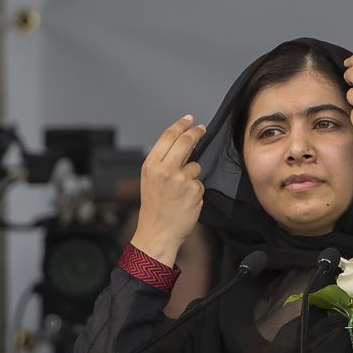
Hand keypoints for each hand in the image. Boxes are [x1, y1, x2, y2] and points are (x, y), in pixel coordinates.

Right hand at [130, 115, 205, 266]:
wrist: (157, 232)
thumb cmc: (154, 207)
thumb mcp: (150, 179)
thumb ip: (163, 161)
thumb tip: (183, 145)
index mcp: (151, 165)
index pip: (168, 136)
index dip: (181, 125)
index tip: (189, 120)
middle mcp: (166, 170)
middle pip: (186, 142)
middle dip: (196, 133)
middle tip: (202, 129)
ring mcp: (181, 180)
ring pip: (196, 166)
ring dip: (192, 175)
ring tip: (180, 191)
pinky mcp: (194, 190)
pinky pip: (200, 183)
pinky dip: (196, 191)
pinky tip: (185, 201)